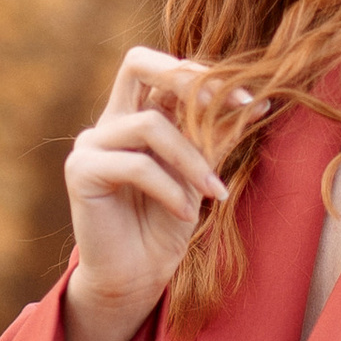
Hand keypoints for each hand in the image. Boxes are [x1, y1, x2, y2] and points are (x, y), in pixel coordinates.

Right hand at [57, 50, 259, 340]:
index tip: (253, 100)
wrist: (135, 277)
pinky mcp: (80, 172)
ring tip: (213, 192)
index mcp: (135, 113)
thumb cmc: (166, 225)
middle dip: (189, 78)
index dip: (206, 75)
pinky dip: (169, 188)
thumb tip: (260, 100)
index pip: (163, 68)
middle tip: (234, 104)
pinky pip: (135, 164)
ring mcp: (90, 143)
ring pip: (150, 124)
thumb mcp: (199, 173)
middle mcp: (109, 121)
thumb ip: (216, 135)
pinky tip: (185, 212)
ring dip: (193, 158)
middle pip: (138, 63)